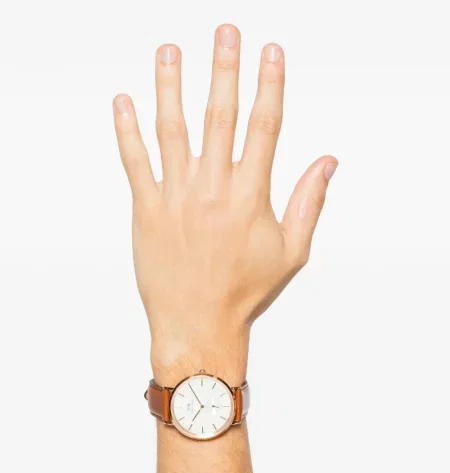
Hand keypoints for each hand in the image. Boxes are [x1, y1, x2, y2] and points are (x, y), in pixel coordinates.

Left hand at [113, 24, 336, 385]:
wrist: (198, 324)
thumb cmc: (244, 291)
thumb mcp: (291, 252)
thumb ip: (308, 203)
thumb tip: (327, 162)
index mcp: (250, 196)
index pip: (264, 126)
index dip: (269, 85)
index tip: (269, 53)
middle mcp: (213, 189)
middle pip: (220, 116)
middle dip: (224, 69)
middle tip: (225, 31)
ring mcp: (176, 198)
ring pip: (172, 130)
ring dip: (170, 86)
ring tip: (169, 51)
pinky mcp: (147, 211)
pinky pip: (135, 163)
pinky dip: (127, 130)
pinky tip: (123, 102)